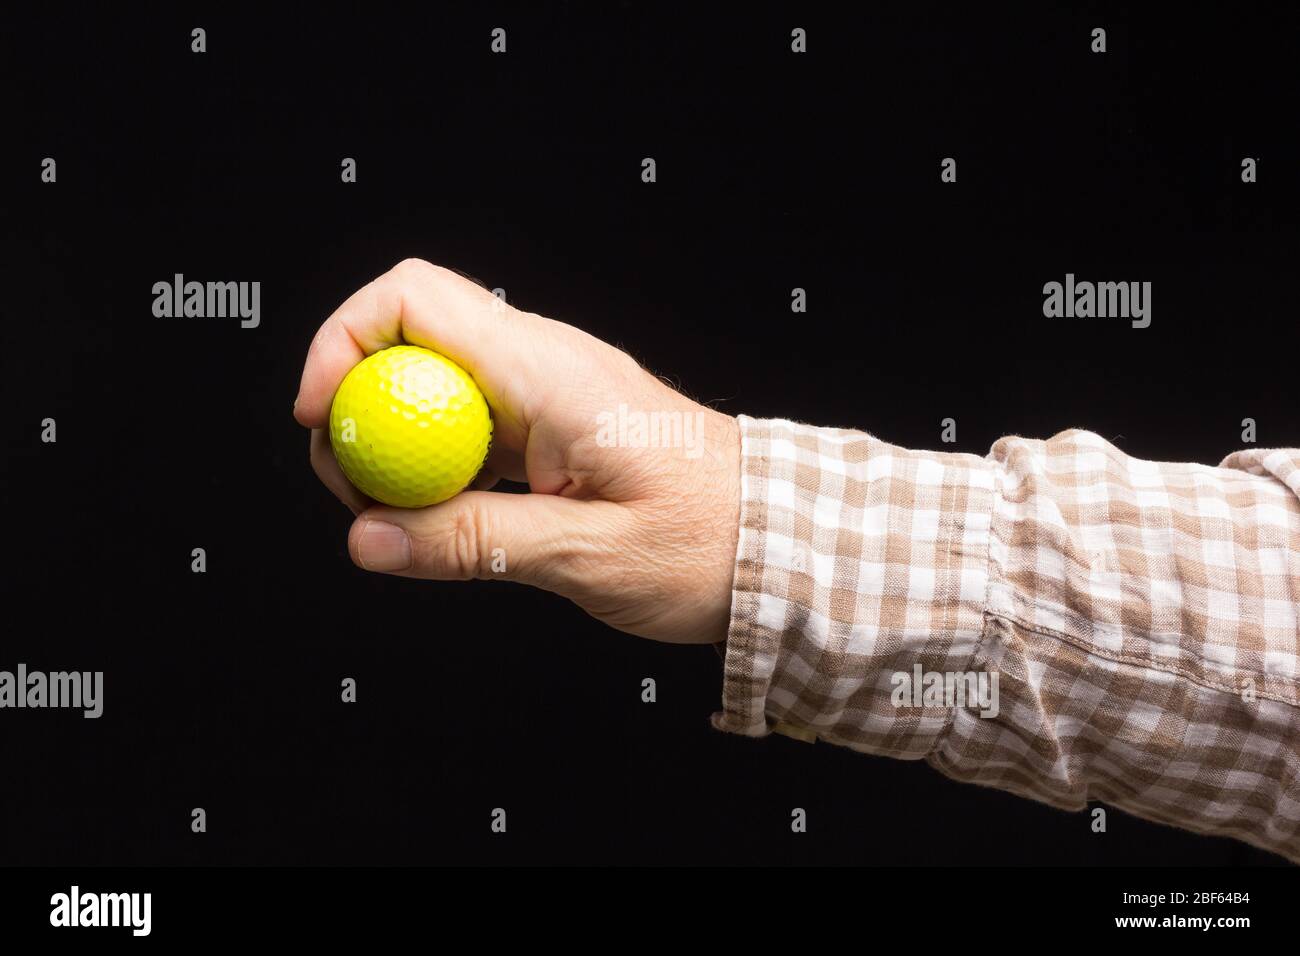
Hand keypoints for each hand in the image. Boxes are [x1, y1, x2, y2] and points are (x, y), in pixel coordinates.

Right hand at [293, 259, 741, 643]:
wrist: (780, 541)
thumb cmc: (712, 541)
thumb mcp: (587, 556)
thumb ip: (476, 543)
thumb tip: (370, 537)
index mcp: (552, 371)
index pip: (416, 297)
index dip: (343, 341)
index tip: (323, 420)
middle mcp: (544, 364)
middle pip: (408, 338)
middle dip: (358, 406)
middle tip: (359, 494)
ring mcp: (547, 391)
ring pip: (432, 384)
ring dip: (396, 442)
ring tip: (399, 517)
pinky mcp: (552, 425)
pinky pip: (467, 422)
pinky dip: (437, 463)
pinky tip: (446, 516)